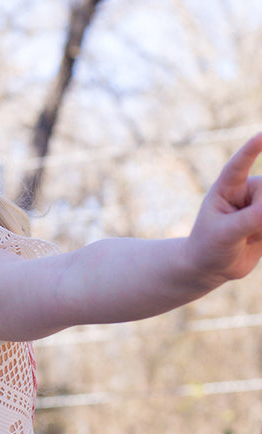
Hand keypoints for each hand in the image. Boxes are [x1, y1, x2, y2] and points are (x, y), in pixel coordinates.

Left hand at [187, 132, 261, 283]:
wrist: (211, 267)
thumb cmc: (208, 246)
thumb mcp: (224, 233)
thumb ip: (249, 220)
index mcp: (226, 188)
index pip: (239, 166)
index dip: (250, 150)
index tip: (261, 135)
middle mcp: (247, 192)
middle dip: (260, 217)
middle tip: (245, 233)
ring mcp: (261, 205)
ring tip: (249, 238)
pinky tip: (255, 240)